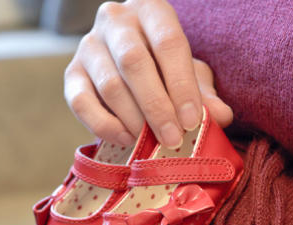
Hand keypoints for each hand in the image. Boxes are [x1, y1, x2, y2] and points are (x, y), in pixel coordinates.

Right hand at [64, 0, 233, 148]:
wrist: (131, 67)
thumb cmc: (166, 68)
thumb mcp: (190, 74)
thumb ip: (205, 94)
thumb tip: (221, 117)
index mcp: (151, 9)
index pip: (168, 42)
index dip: (181, 85)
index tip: (193, 121)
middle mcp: (115, 19)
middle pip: (134, 62)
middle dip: (156, 106)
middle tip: (172, 139)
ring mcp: (88, 45)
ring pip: (109, 84)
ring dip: (133, 119)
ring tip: (152, 143)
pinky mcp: (71, 73)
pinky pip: (81, 102)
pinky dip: (105, 126)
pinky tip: (127, 139)